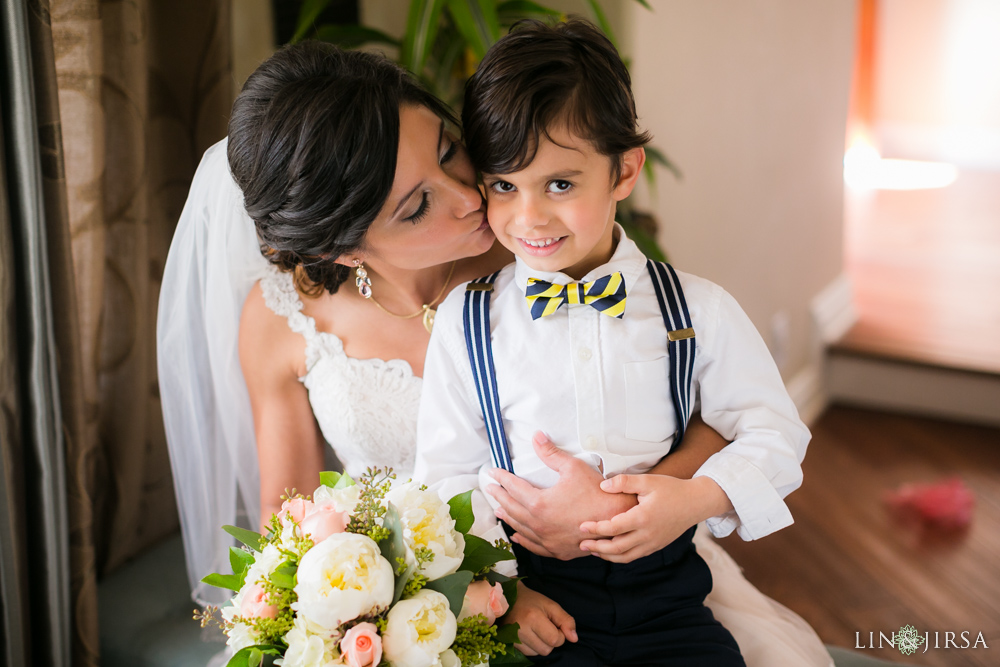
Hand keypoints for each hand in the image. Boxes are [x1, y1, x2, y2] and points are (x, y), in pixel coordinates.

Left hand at [489, 432, 636, 559]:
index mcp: (539, 504)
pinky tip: (517, 536)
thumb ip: (551, 453)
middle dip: (500, 496)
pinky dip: (523, 539)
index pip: (514, 488)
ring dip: (508, 517)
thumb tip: (537, 437)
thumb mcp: (573, 468)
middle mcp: (539, 525)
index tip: (494, 472)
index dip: (502, 478)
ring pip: (521, 528)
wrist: (617, 520)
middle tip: (490, 488)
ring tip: (499, 510)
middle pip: (513, 508)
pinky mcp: (558, 550)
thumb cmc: (597, 493)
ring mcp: (548, 540)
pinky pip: (535, 545)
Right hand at [502, 582, 577, 655]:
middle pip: (547, 649)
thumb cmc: (531, 600)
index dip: (560, 634)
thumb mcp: (551, 605)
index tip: (554, 624)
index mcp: (533, 617)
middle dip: (551, 640)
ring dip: (541, 644)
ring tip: (535, 629)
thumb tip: (574, 639)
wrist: (507, 598)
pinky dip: (532, 646)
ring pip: (538, 653)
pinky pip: (528, 653)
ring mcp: (513, 638)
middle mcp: (521, 630)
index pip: (555, 640)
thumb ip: (565, 621)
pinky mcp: (509, 643)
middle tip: (545, 626)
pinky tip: (529, 634)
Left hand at [579, 475, 730, 562]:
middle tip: (581, 544)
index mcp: (643, 518)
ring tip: (593, 551)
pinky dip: (620, 556)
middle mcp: (648, 535)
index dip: (596, 528)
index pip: (613, 528)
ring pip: (626, 557)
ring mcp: (653, 543)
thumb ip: (624, 482)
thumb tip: (603, 486)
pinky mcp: (657, 546)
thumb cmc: (671, 489)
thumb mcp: (648, 481)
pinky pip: (635, 556)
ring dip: (607, 555)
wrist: (696, 503)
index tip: (581, 526)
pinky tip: (611, 550)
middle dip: (597, 548)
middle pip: (617, 548)